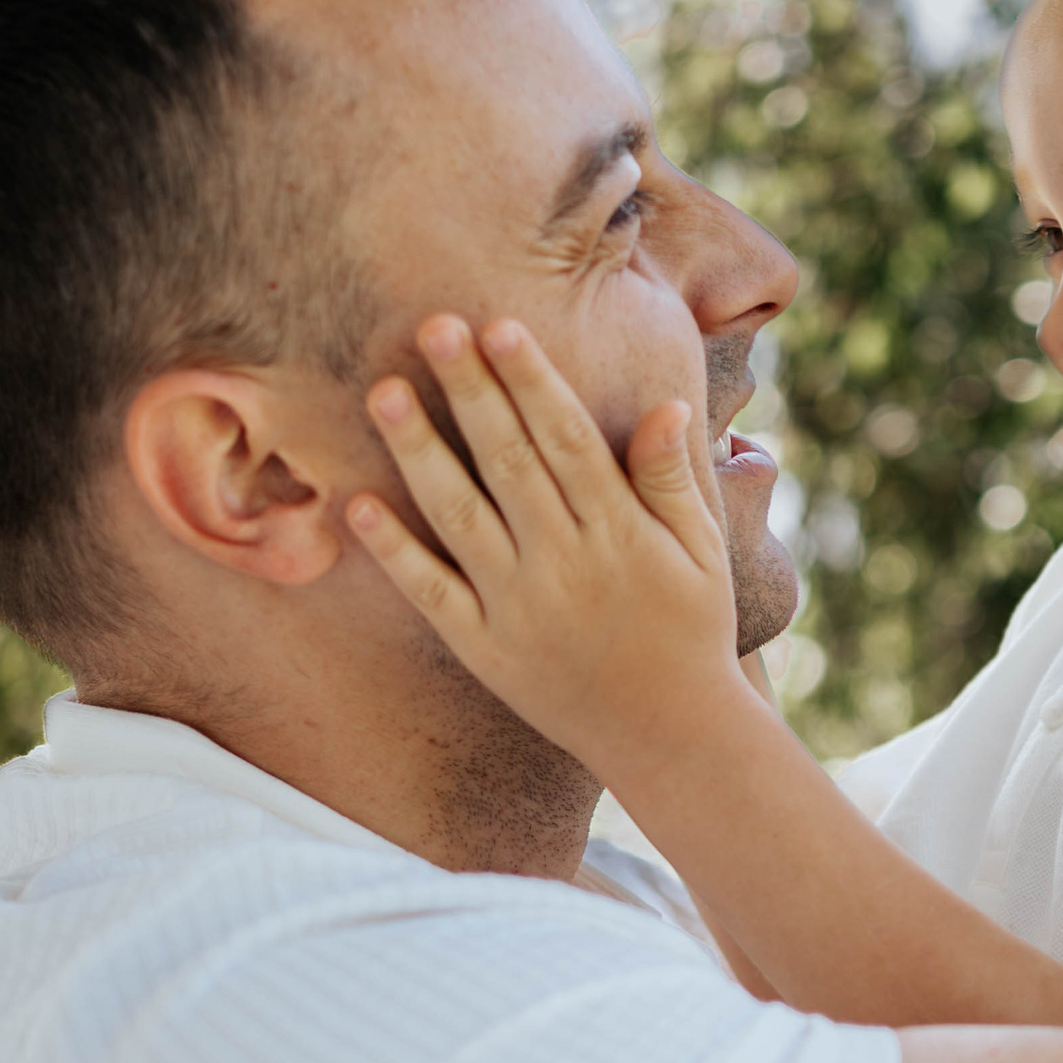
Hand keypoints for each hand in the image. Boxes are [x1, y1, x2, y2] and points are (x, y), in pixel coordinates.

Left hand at [346, 314, 746, 781]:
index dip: (531, 380)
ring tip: (383, 391)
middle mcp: (564, 564)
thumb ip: (672, 480)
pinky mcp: (483, 648)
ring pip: (458, 515)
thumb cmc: (690, 629)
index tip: (499, 326)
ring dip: (419, 451)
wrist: (670, 736)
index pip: (567, 439)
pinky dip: (394, 552)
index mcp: (620, 533)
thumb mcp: (703, 552)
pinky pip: (430, 593)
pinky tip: (359, 504)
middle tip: (432, 326)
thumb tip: (661, 406)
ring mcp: (517, 607)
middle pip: (508, 461)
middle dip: (470, 390)